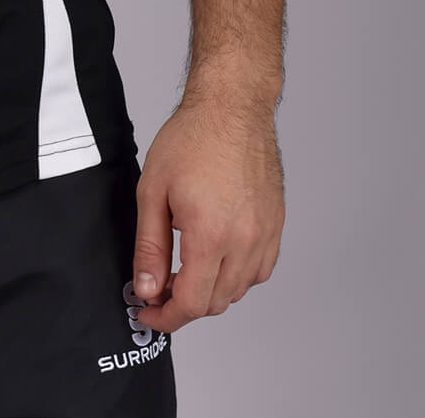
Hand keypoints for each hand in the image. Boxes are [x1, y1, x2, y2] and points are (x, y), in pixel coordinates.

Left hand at [129, 85, 283, 333]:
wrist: (232, 108)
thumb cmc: (192, 139)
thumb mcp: (153, 191)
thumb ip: (150, 247)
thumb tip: (147, 288)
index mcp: (211, 236)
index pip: (192, 303)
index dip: (166, 316)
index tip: (148, 312)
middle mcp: (245, 242)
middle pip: (215, 302)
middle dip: (183, 304)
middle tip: (158, 287)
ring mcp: (265, 236)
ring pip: (238, 290)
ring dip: (210, 291)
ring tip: (183, 268)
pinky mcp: (276, 226)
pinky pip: (258, 271)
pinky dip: (235, 275)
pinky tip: (215, 255)